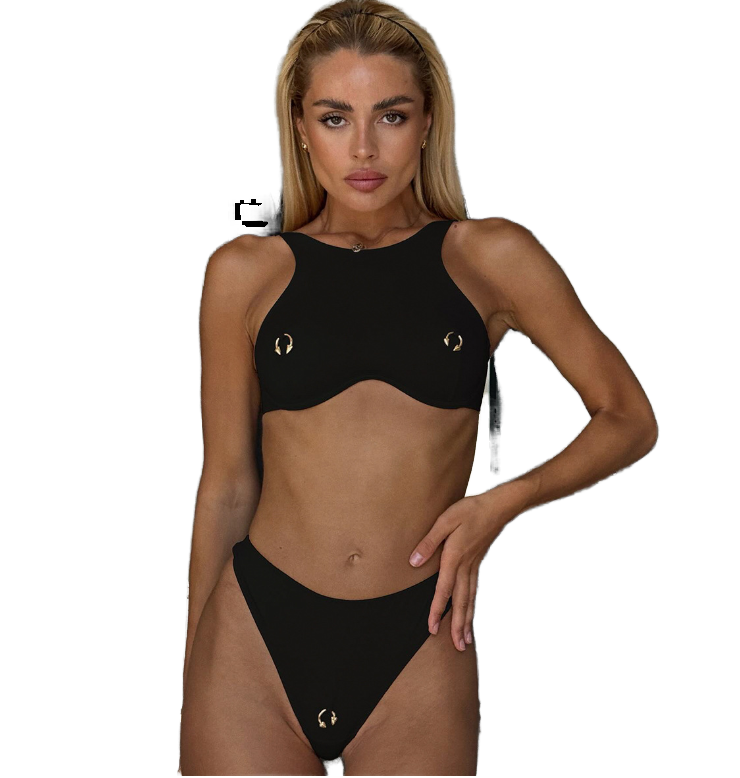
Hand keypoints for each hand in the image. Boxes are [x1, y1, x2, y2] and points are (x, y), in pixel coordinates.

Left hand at [408, 491, 511, 651]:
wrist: (498, 506)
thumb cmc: (470, 510)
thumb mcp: (445, 520)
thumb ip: (429, 541)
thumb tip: (414, 561)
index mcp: (455, 557)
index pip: (444, 590)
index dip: (437, 610)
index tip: (432, 628)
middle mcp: (465, 566)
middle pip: (461, 602)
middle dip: (457, 625)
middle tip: (456, 648)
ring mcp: (474, 566)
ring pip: (469, 599)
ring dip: (467, 621)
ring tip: (466, 641)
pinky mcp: (477, 562)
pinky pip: (474, 589)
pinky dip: (471, 605)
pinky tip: (470, 613)